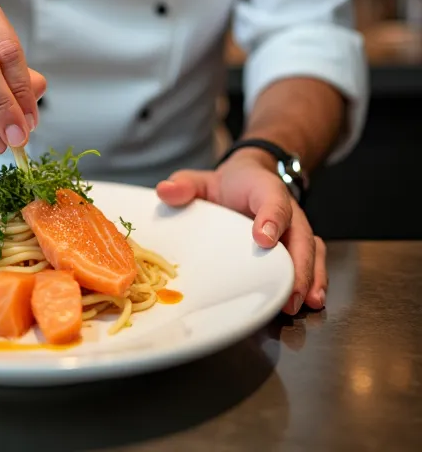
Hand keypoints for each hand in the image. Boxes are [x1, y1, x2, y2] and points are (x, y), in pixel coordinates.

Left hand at [156, 150, 326, 315]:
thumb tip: (165, 191)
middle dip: (297, 265)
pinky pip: (313, 260)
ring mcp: (296, 229)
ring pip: (311, 250)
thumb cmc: (228, 185)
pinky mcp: (299, 245)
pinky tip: (310, 302)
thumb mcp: (204, 179)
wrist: (251, 177)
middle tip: (288, 291)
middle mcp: (287, 209)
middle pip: (300, 235)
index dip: (270, 219)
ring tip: (301, 302)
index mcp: (263, 189)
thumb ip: (185, 184)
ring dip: (309, 277)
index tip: (263, 239)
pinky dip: (315, 280)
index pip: (272, 200)